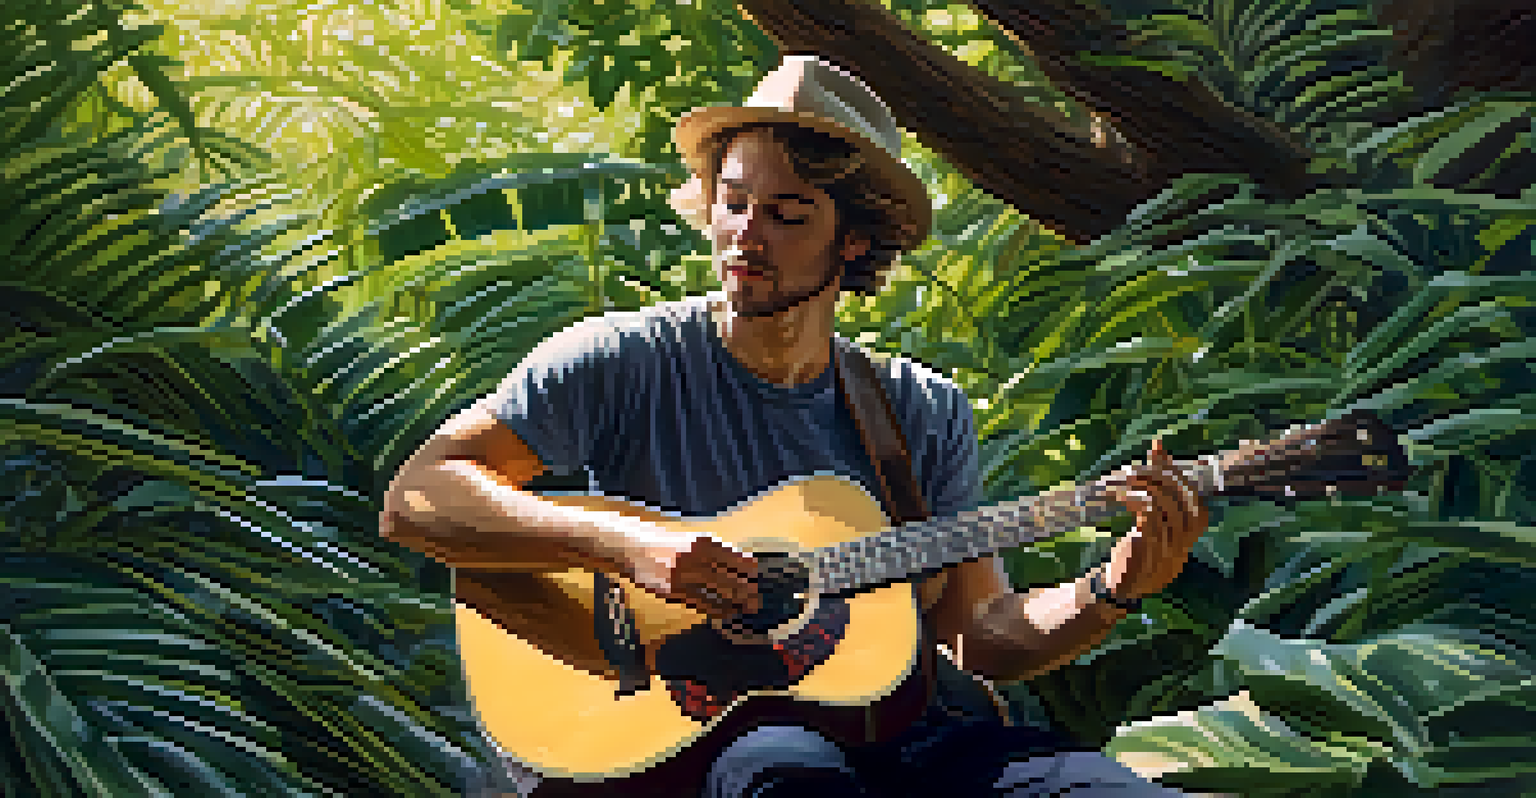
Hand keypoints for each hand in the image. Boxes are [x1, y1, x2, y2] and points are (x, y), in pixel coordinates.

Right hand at [650, 536, 761, 620]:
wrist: (633, 546)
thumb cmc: (666, 544)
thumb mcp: (691, 540)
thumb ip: (713, 551)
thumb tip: (743, 563)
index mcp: (703, 542)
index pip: (735, 558)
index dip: (749, 571)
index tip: (757, 579)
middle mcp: (695, 557)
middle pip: (730, 578)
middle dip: (746, 591)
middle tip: (757, 601)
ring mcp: (684, 574)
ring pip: (717, 592)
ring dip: (734, 602)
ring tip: (746, 609)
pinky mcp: (673, 590)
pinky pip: (700, 602)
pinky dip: (716, 609)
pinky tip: (725, 613)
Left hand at [1102, 439, 1210, 600]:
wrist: (1122, 586)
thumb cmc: (1139, 549)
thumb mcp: (1152, 521)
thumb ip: (1158, 491)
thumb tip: (1158, 449)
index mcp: (1190, 535)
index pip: (1193, 497)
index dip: (1176, 473)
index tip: (1157, 453)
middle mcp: (1185, 541)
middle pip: (1184, 498)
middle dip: (1160, 476)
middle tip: (1135, 469)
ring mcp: (1169, 546)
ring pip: (1166, 504)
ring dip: (1144, 487)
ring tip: (1124, 480)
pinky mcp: (1148, 549)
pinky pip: (1149, 516)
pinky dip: (1135, 500)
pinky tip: (1119, 497)